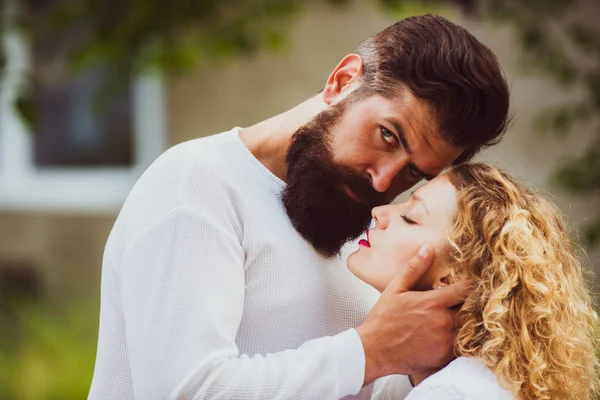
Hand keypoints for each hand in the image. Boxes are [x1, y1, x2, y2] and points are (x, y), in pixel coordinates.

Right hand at [356, 245, 466, 383]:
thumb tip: (428, 249)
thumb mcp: (395, 289)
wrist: (374, 350)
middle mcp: (443, 321)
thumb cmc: (383, 319)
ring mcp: (445, 341)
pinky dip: (459, 338)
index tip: (469, 283)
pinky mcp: (445, 356)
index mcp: (432, 302)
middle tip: (463, 301)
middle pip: (471, 309)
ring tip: (456, 317)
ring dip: (465, 321)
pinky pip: (463, 345)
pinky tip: (447, 334)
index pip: (465, 289)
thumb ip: (414, 268)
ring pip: (469, 328)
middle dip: (470, 304)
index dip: (469, 285)